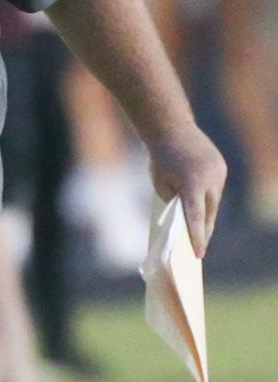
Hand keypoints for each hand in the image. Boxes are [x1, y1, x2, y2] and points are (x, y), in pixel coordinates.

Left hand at [147, 124, 226, 258]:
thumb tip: (186, 217)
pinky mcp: (221, 166)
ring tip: (201, 230)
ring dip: (208, 213)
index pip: (197, 218)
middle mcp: (210, 179)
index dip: (197, 238)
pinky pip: (215, 188)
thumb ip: (175, 201)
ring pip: (214, 201)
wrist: (169, 126)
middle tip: (199, 247)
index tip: (198, 254)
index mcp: (193, 184)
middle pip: (209, 212)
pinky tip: (203, 207)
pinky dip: (208, 197)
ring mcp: (218, 172)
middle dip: (204, 230)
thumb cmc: (159, 156)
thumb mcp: (160, 183)